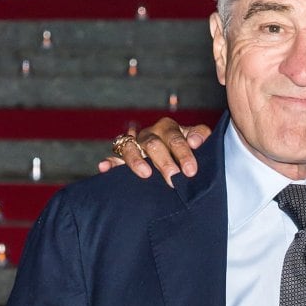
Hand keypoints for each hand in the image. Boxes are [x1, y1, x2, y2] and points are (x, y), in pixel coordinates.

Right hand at [98, 119, 212, 187]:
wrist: (176, 156)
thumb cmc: (189, 148)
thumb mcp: (198, 139)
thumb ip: (201, 136)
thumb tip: (195, 142)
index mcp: (168, 128)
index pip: (175, 138)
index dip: (183, 153)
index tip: (191, 171)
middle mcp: (150, 134)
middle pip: (153, 144)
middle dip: (164, 162)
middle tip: (173, 178)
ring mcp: (135, 144)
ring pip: (130, 147)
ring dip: (136, 160)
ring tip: (145, 173)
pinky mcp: (122, 157)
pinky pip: (114, 158)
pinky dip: (109, 163)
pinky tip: (104, 168)